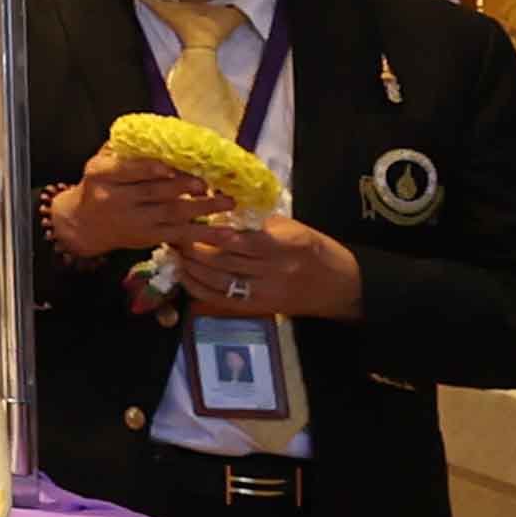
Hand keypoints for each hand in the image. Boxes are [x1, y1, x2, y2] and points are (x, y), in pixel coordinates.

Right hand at [49, 150, 220, 262]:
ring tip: (228, 201)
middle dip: (182, 187)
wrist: (84, 224)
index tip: (169, 167)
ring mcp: (135, 221)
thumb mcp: (100, 164)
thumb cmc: (99, 186)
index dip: (148, 169)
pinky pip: (181, 236)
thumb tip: (160, 133)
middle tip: (206, 183)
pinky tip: (227, 234)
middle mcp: (116, 199)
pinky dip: (206, 235)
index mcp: (102, 175)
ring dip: (203, 208)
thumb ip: (124, 150)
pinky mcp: (150, 238)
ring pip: (172, 213)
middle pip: (153, 193)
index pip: (125, 170)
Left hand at [161, 209, 362, 321]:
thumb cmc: (316, 250)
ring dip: (191, 266)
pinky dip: (198, 288)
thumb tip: (220, 209)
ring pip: (217, 280)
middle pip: (222, 260)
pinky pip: (221, 300)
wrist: (342, 285)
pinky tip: (184, 275)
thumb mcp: (292, 228)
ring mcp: (265, 292)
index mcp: (284, 245)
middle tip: (174, 234)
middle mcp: (273, 270)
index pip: (238, 240)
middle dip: (192, 248)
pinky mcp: (259, 307)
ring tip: (174, 252)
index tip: (190, 220)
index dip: (209, 232)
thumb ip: (257, 223)